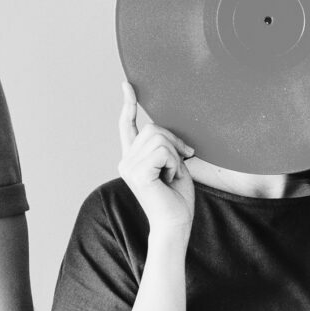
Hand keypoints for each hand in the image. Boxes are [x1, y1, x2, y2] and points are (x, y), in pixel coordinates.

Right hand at [118, 81, 194, 236]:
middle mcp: (126, 161)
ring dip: (175, 155)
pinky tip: (171, 179)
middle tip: (183, 161)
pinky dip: (174, 163)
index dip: (128, 104)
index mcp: (133, 158)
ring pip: (159, 137)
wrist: (175, 225)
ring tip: (173, 175)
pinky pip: (164, 151)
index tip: (127, 85)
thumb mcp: (174, 165)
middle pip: (153, 127)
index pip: (128, 126)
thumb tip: (166, 131)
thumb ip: (167, 147)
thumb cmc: (177, 199)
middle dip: (174, 140)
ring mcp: (129, 166)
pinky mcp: (137, 172)